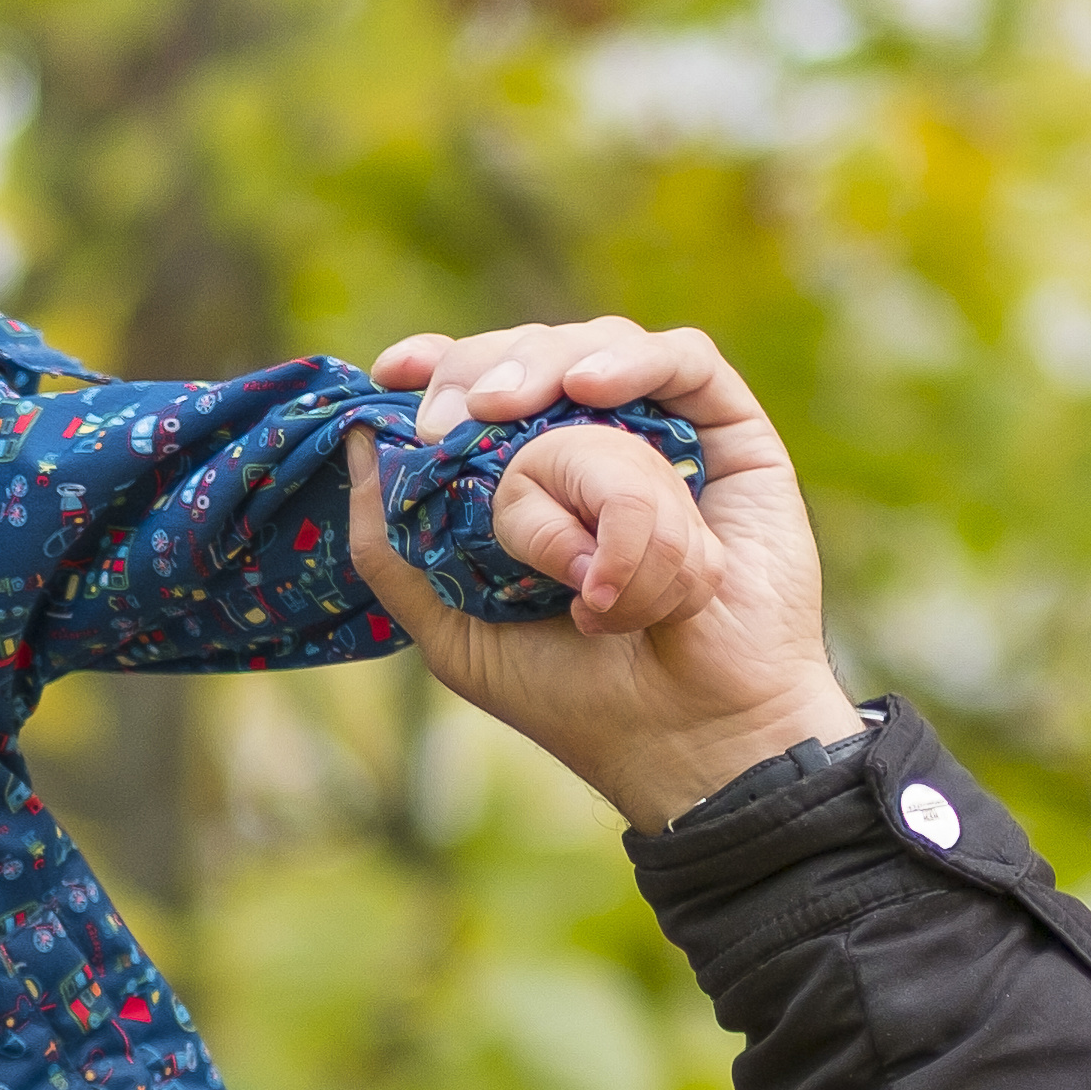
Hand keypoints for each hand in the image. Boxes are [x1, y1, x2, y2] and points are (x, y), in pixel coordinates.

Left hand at [346, 320, 858, 830]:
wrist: (685, 736)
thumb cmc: (576, 694)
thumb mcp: (452, 631)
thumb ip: (395, 548)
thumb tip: (356, 444)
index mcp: (530, 482)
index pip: (483, 388)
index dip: (441, 364)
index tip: (394, 372)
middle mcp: (597, 447)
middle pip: (532, 354)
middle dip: (482, 370)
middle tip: (455, 417)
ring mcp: (667, 435)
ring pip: (596, 353)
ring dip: (547, 383)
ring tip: (514, 415)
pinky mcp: (734, 435)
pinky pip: (684, 361)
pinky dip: (632, 360)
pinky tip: (589, 386)